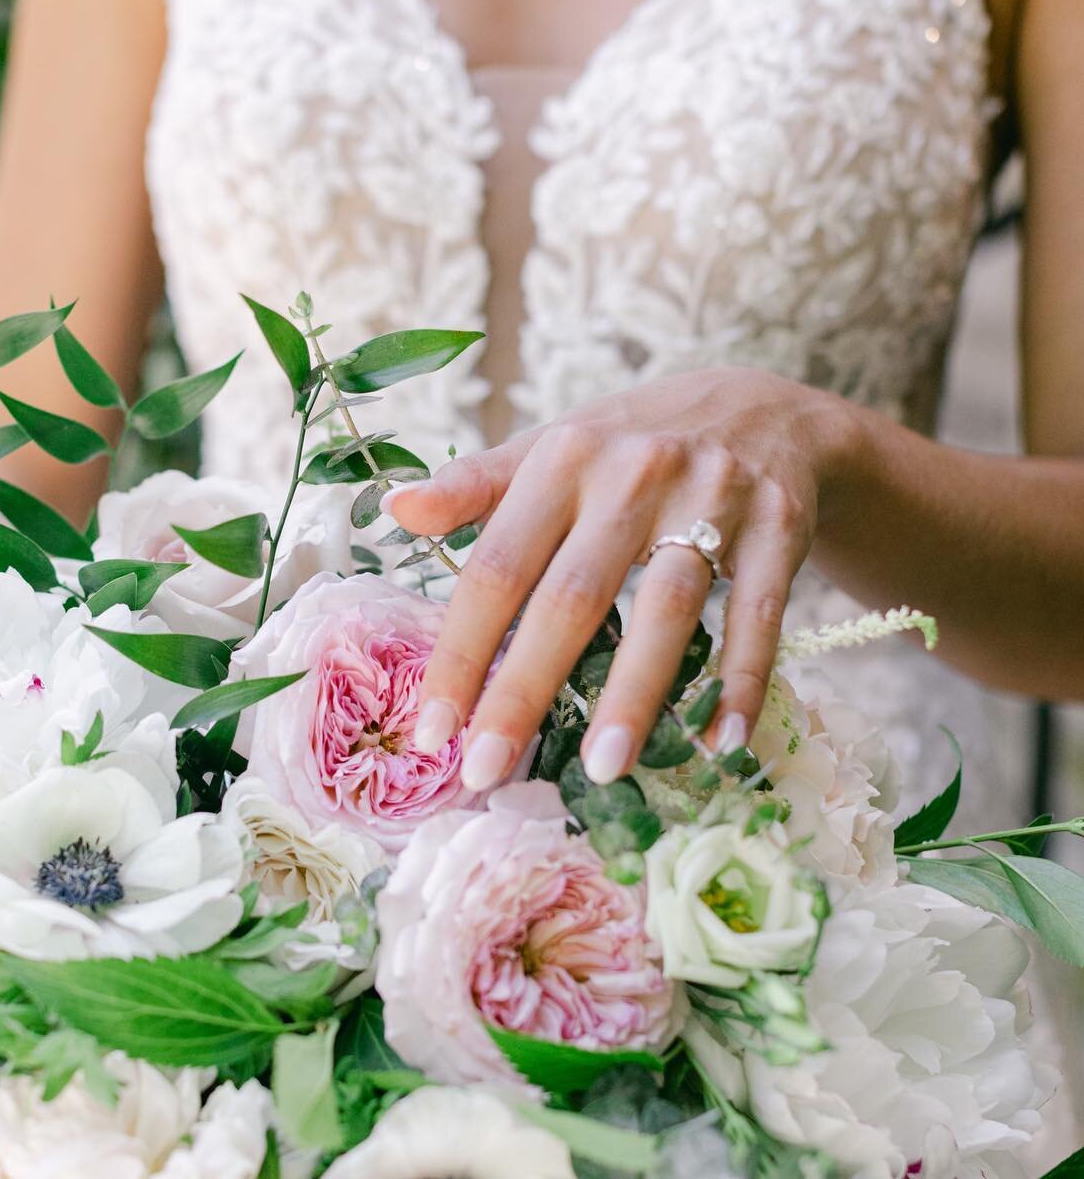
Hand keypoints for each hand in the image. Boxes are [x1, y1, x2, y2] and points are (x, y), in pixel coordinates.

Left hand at [382, 367, 851, 787]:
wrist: (765, 406)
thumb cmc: (632, 447)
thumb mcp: (555, 449)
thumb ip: (478, 486)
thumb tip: (396, 510)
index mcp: (564, 459)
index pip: (498, 567)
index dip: (461, 651)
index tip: (432, 731)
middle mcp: (635, 473)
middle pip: (573, 597)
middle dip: (525, 690)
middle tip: (487, 771)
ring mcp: (714, 497)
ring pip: (668, 609)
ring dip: (634, 696)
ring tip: (600, 770)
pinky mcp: (781, 525)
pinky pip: (758, 614)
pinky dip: (743, 679)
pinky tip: (722, 742)